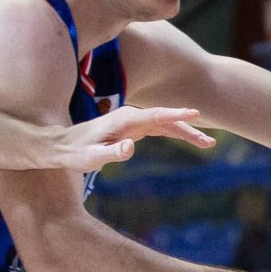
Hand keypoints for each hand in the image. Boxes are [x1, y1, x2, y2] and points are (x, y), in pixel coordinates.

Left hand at [59, 105, 212, 172]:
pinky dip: (175, 132)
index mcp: (125, 119)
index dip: (176, 115)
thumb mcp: (90, 158)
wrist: (60, 145)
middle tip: (210, 143)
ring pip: (166, 124)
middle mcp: (131, 116)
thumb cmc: (75, 153)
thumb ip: (111, 153)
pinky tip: (188, 138)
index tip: (195, 114)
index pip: (157, 115)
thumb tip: (132, 148)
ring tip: (207, 143)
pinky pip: (160, 127)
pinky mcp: (133, 128)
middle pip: (167, 120)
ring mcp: (133, 121)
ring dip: (186, 132)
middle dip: (189, 129)